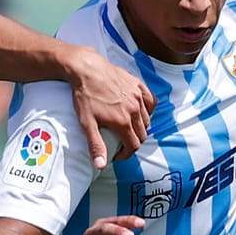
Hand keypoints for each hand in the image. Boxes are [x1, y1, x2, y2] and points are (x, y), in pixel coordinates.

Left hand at [65, 48, 153, 168]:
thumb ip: (96, 145)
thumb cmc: (84, 96)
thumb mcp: (87, 123)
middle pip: (142, 134)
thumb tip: (101, 165)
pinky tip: (139, 111)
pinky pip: (151, 101)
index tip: (118, 154)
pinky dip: (148, 110)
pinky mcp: (138, 85)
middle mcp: (134, 110)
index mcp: (123, 122)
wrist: (87, 69)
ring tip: (127, 128)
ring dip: (140, 127)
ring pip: (147, 120)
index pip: (133, 146)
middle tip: (121, 142)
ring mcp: (138, 97)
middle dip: (133, 142)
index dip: (126, 154)